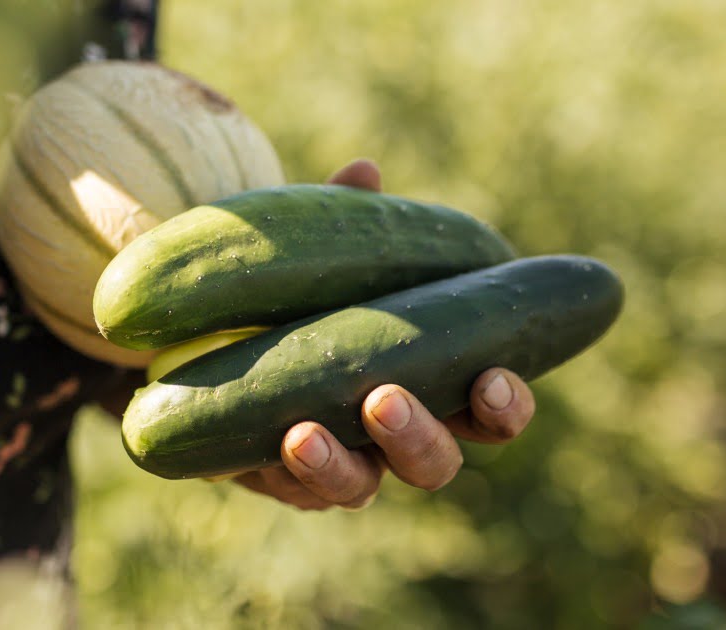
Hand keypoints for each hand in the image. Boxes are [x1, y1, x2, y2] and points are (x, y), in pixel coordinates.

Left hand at [232, 159, 536, 509]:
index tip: (493, 376)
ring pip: (363, 488)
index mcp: (432, 381)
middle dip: (418, 437)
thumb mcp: (322, 251)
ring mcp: (341, 462)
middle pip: (436, 464)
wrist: (220, 337)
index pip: (489, 408)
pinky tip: (270, 439)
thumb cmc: (305, 289)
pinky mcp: (284, 479)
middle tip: (384, 397)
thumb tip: (363, 172)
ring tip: (303, 432)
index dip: (505, 404)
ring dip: (339, 466)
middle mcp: (394, 435)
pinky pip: (293, 492)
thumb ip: (348, 221)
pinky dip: (285, 471)